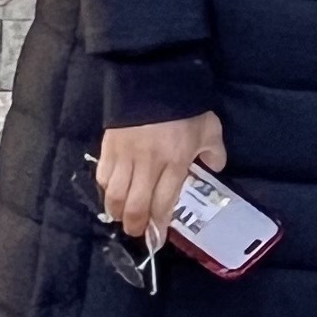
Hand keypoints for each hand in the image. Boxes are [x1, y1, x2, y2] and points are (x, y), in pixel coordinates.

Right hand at [93, 112, 222, 243]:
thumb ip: (214, 152)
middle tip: (137, 232)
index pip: (163, 202)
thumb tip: (213, 168)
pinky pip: (102, 176)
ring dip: (117, 212)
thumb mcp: (210, 128)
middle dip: (135, 225)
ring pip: (115, 195)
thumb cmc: (185, 107)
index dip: (159, 225)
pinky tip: (111, 194)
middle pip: (136, 205)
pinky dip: (105, 189)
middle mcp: (148, 163)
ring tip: (122, 217)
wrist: (153, 77)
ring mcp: (125, 155)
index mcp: (175, 161)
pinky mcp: (108, 146)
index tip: (157, 239)